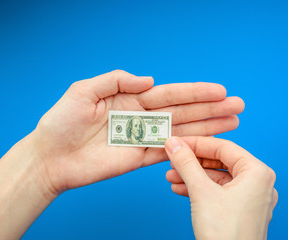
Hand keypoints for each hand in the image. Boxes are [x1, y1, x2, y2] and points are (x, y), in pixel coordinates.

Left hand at [30, 70, 244, 194]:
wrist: (50, 157)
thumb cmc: (61, 122)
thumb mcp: (84, 90)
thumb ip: (117, 80)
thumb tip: (150, 80)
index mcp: (130, 98)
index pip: (169, 93)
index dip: (195, 92)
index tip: (219, 90)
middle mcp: (140, 117)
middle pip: (182, 112)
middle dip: (210, 109)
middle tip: (237, 106)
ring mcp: (141, 138)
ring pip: (181, 132)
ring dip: (207, 127)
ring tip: (233, 122)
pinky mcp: (138, 158)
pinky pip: (168, 153)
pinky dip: (188, 149)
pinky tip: (208, 143)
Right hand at [165, 136, 277, 239]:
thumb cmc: (226, 234)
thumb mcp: (201, 191)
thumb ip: (187, 163)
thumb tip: (174, 144)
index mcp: (257, 173)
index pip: (223, 148)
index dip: (197, 143)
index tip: (178, 142)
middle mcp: (258, 184)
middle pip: (220, 163)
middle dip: (193, 162)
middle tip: (173, 158)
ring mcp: (250, 200)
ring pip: (217, 179)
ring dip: (192, 176)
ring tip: (171, 176)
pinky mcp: (241, 213)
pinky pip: (218, 193)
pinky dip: (199, 190)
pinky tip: (180, 189)